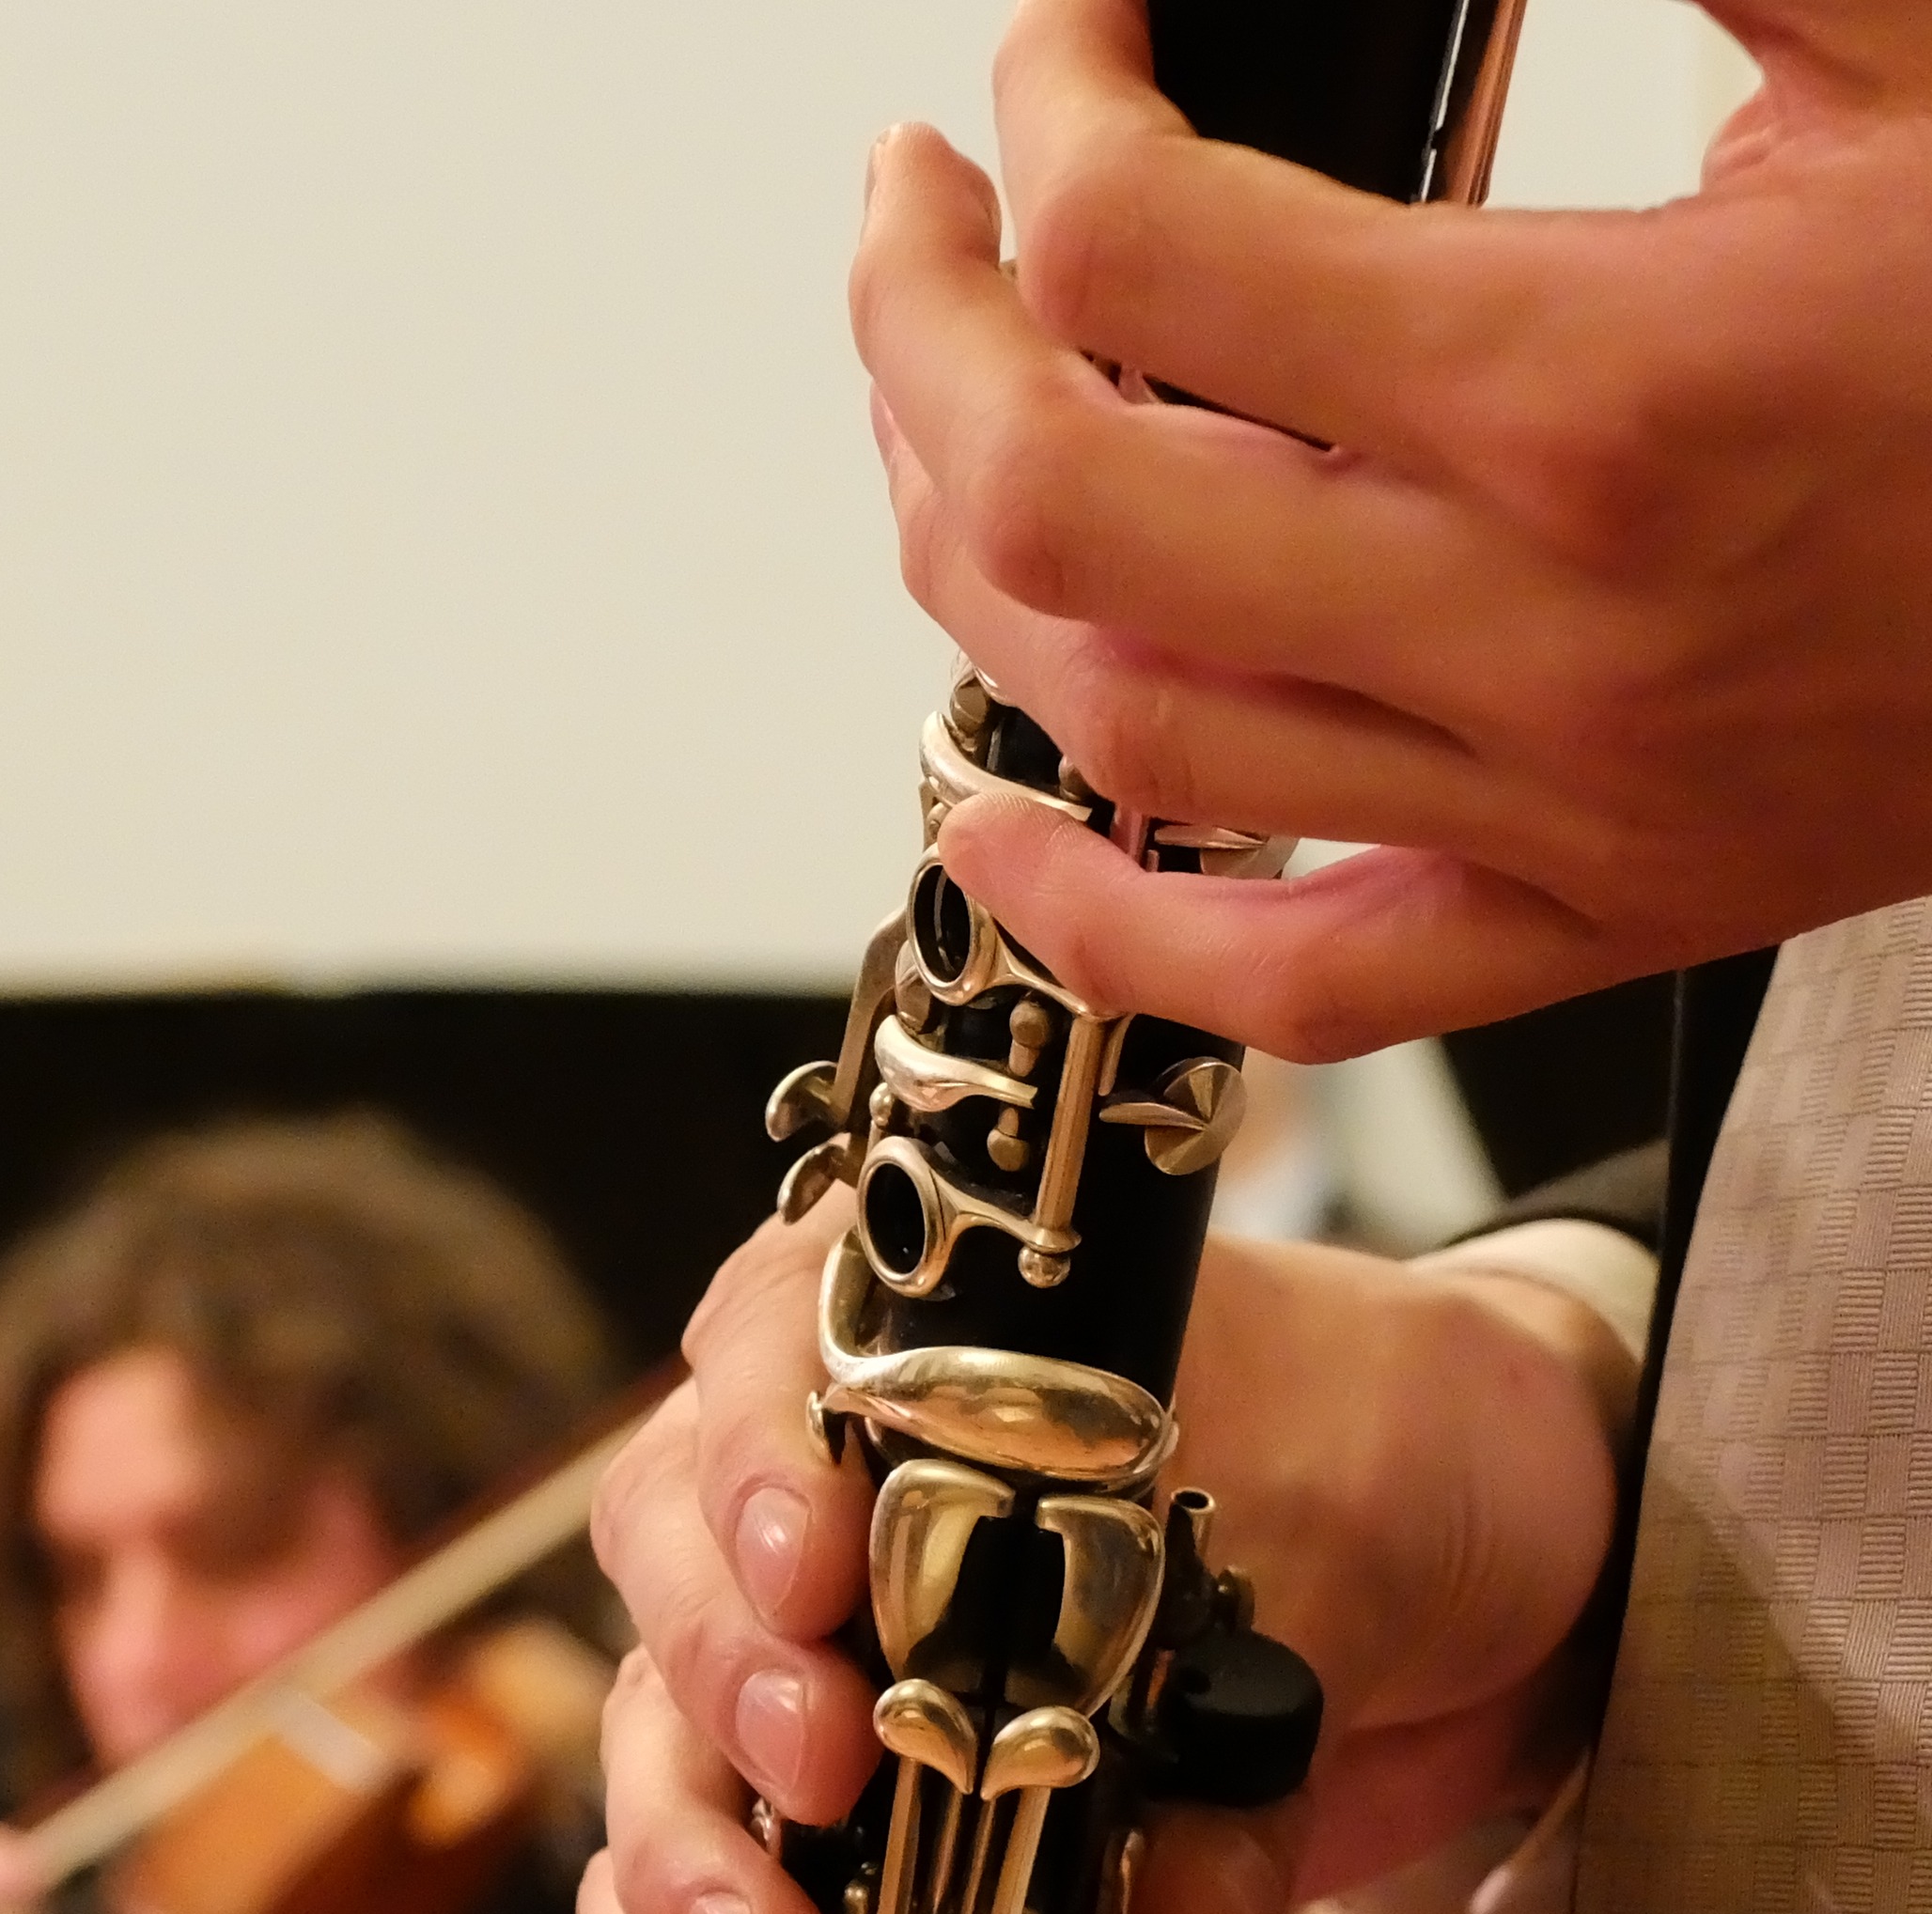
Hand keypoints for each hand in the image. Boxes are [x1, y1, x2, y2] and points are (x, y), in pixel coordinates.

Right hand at [581, 1205, 1622, 1913]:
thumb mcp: (1349, 1534)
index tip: (813, 1571)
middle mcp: (818, 1476)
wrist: (1480, 1556)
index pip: (763, 1352)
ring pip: (663, 1733)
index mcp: (920, 1334)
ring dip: (682, 1862)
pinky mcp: (844, 1810)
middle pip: (672, 1554)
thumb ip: (1255, 1715)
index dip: (758, 1464)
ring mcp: (813, 1649)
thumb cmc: (1383, 1459)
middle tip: (819, 1778)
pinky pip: (696, 1878)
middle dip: (725, 1681)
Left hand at [852, 0, 1931, 1054]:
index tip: (1054, 57)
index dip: (1051, 124)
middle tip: (911, 226)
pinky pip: (1287, 991)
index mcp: (1615, 389)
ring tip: (939, 431)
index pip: (1160, 261)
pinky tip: (1002, 831)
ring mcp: (1560, 804)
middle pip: (1066, 509)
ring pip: (1132, 734)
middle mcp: (1552, 627)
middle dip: (923, 345)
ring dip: (971, 575)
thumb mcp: (1926, 44)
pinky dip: (1105, 928)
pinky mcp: (1594, 919)